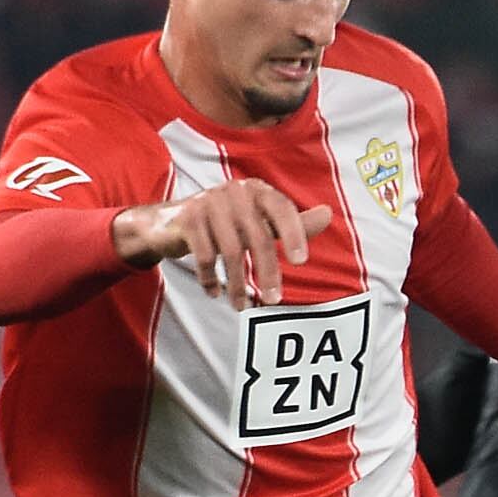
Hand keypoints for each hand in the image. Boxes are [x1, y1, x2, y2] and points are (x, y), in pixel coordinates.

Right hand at [114, 176, 332, 304]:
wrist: (169, 223)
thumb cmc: (224, 224)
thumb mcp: (258, 221)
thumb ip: (291, 222)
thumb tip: (328, 214)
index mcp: (256, 190)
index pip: (282, 209)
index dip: (294, 234)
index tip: (301, 262)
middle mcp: (234, 191)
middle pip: (257, 237)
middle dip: (267, 272)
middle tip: (274, 300)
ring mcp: (209, 203)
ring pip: (231, 251)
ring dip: (237, 284)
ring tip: (241, 305)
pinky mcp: (187, 219)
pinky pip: (204, 256)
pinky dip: (210, 279)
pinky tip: (215, 293)